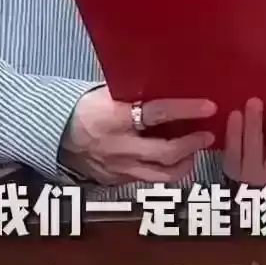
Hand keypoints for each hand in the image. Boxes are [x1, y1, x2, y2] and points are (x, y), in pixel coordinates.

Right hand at [60, 87, 216, 184]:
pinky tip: (174, 161)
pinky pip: (147, 180)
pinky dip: (165, 172)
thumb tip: (170, 82)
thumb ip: (137, 92)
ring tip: (195, 152)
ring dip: (184, 163)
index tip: (209, 106)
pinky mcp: (117, 182)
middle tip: (208, 134)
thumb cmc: (86, 107)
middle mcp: (121, 147)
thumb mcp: (109, 92)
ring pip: (161, 175)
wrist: (56, 135)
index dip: (187, 109)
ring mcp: (119, 169)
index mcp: (117, 117)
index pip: (159, 113)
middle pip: (166, 152)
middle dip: (192, 144)